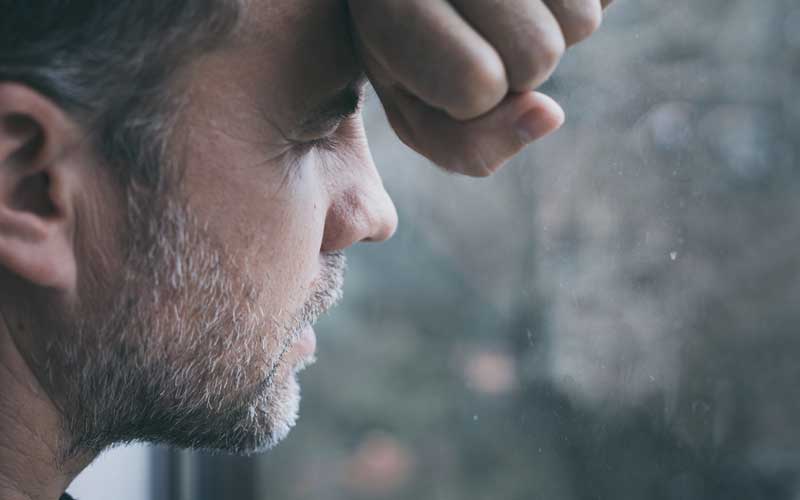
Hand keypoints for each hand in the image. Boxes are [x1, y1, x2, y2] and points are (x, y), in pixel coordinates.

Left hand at [348, 0, 611, 175]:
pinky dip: (584, 1)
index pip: (475, 83)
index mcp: (389, 1)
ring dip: (553, 30)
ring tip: (506, 10)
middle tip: (480, 36)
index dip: (468, 99)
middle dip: (516, 68)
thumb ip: (468, 145)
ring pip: (581, 22)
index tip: (439, 71)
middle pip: (539, 55)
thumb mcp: (417, 112)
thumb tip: (549, 115)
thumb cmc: (412, 52)